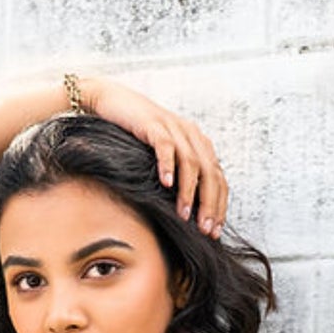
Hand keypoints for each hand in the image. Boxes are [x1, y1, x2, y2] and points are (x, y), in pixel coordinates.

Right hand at [81, 77, 227, 238]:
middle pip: (210, 173)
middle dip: (210, 204)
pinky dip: (168, 166)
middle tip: (205, 229)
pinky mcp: (154, 124)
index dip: (219, 205)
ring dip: (189, 192)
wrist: (114, 102)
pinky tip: (166, 184)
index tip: (214, 230)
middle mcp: (191, 134)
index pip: (219, 178)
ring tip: (184, 214)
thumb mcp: (166, 155)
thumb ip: (180, 174)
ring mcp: (173, 128)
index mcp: (199, 143)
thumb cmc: (138, 135)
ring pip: (191, 163)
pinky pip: (165, 146)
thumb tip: (189, 211)